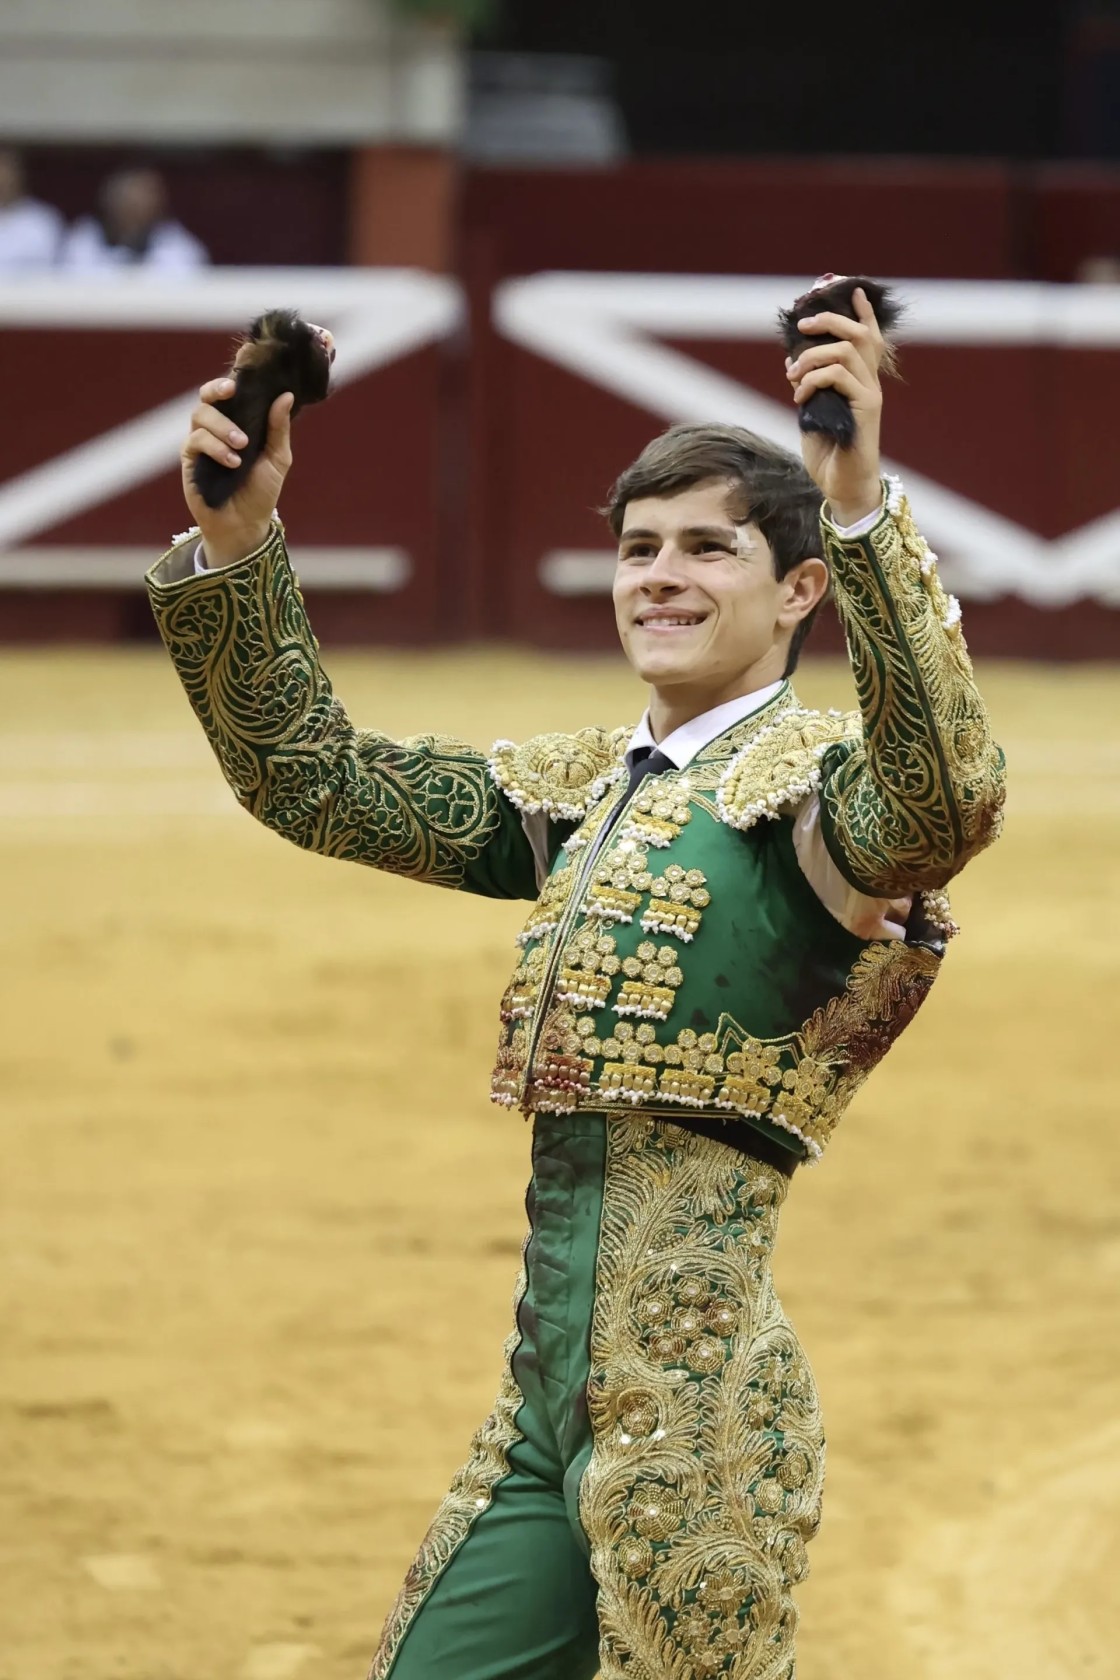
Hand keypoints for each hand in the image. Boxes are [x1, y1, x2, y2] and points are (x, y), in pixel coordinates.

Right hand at [180, 378, 294, 567]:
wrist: (245, 525)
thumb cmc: (261, 491)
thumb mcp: (277, 459)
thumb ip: (278, 428)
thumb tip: (286, 395)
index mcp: (238, 422)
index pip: (230, 393)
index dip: (231, 379)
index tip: (241, 377)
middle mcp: (216, 428)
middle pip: (207, 396)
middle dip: (217, 389)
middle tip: (232, 391)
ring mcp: (201, 442)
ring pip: (200, 415)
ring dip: (222, 425)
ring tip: (241, 445)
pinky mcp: (190, 459)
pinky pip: (195, 441)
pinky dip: (215, 447)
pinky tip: (232, 461)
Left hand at [785, 286, 885, 525]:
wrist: (842, 488)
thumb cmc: (828, 454)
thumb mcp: (813, 412)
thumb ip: (809, 386)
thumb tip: (792, 360)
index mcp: (860, 382)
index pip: (869, 338)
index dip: (862, 311)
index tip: (851, 289)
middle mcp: (870, 384)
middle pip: (859, 334)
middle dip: (828, 321)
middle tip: (802, 325)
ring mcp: (869, 395)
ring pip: (845, 350)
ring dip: (811, 357)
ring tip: (792, 375)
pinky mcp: (864, 409)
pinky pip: (838, 377)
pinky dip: (812, 380)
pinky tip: (798, 396)